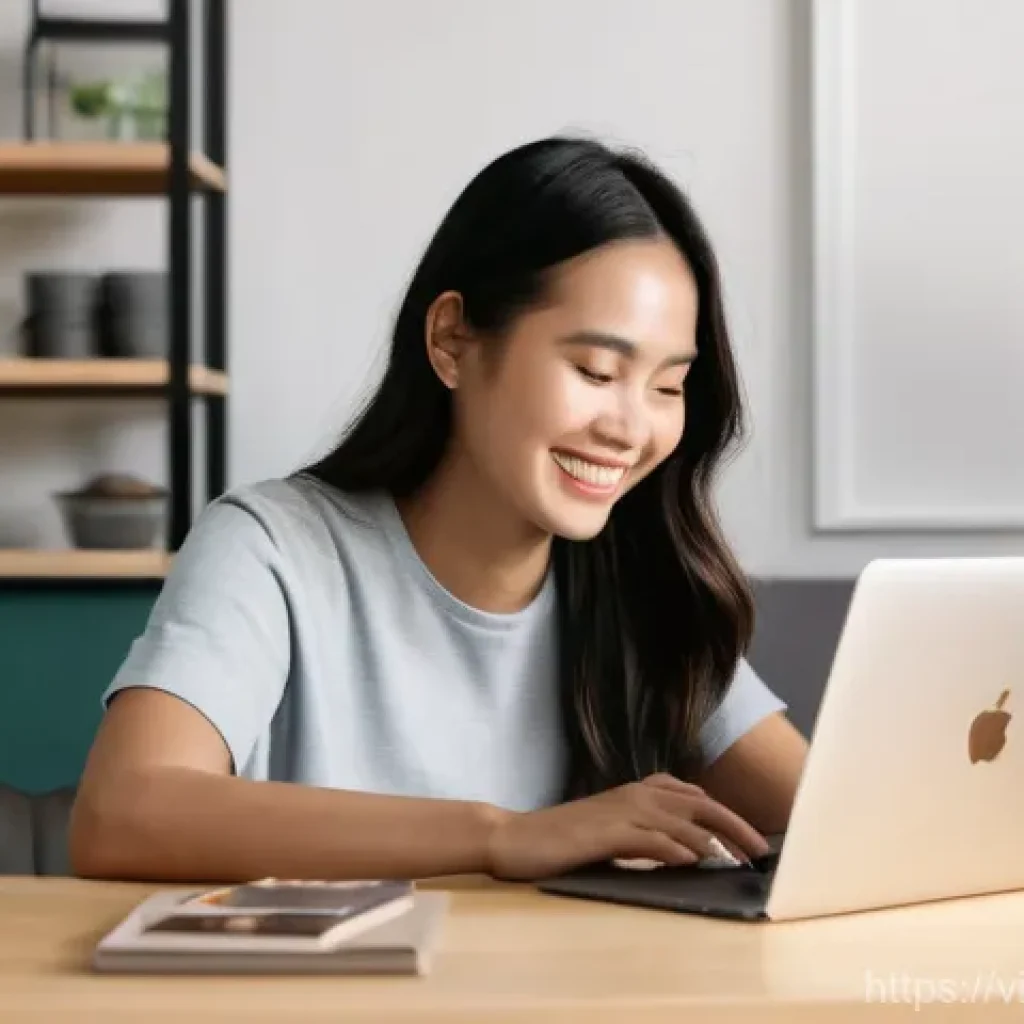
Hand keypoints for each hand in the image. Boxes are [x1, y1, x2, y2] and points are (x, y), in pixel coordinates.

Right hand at [485, 773, 771, 880]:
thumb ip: (647, 833)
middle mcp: (635, 794)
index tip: (752, 838)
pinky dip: (677, 849)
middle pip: (700, 806)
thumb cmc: (565, 837)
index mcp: (637, 790)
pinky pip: (652, 839)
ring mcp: (622, 811)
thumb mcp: (612, 830)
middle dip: (735, 826)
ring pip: (682, 821)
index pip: (695, 797)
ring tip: (741, 861)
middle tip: (762, 851)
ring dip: (716, 842)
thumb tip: (687, 850)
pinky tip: (695, 861)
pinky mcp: (608, 833)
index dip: (727, 815)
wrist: (518, 837)